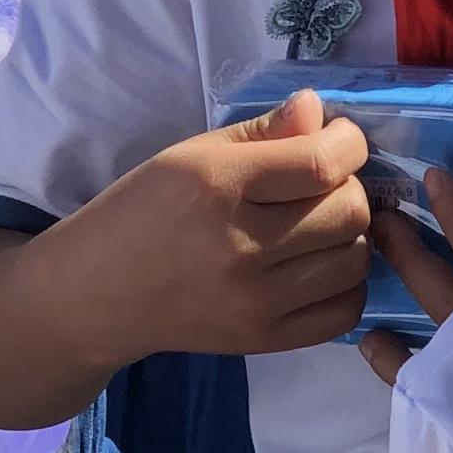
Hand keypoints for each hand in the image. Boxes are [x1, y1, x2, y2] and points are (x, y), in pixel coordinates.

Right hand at [49, 90, 376, 361]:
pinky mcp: (263, 340)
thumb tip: (320, 112)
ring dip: (350, 235)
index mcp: (216, 186)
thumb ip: (262, 132)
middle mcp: (240, 247)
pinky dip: (345, 284)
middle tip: (322, 186)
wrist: (98, 294)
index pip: (321, 163)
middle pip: (348, 212)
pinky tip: (319, 267)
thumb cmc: (143, 210)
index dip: (348, 143)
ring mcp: (255, 302)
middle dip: (349, 187)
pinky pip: (344, 311)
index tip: (338, 140)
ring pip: (354, 260)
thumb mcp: (190, 155)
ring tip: (319, 226)